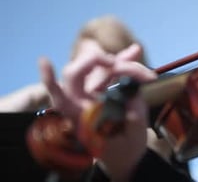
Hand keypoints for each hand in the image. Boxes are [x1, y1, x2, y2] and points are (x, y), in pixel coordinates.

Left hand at [39, 39, 156, 180]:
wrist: (126, 156)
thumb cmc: (125, 150)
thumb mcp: (133, 137)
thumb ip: (133, 116)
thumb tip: (134, 91)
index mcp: (82, 119)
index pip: (61, 98)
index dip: (50, 80)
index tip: (45, 60)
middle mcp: (82, 103)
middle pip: (77, 74)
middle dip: (96, 61)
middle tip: (117, 63)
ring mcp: (92, 95)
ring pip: (100, 69)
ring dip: (121, 62)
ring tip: (142, 65)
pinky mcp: (103, 90)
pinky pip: (110, 72)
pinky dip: (124, 62)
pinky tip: (134, 51)